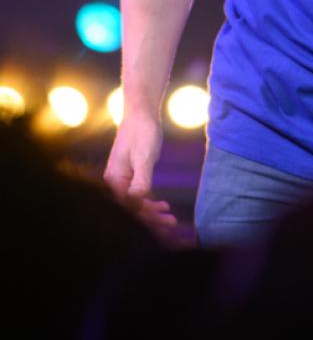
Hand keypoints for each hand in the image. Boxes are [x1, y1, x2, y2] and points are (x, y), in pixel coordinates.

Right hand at [104, 113, 179, 240]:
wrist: (142, 114)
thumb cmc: (142, 132)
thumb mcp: (144, 156)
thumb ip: (141, 179)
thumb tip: (138, 199)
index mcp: (114, 179)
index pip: (129, 205)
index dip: (146, 216)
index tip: (164, 220)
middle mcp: (115, 183)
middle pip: (132, 208)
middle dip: (151, 219)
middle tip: (171, 225)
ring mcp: (123, 180)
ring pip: (137, 203)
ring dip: (152, 213)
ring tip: (171, 221)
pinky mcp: (131, 177)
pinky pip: (140, 195)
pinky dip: (151, 203)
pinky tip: (163, 207)